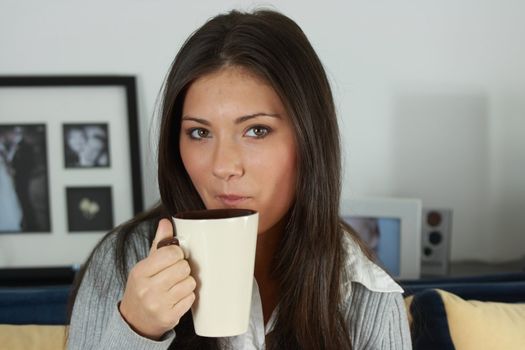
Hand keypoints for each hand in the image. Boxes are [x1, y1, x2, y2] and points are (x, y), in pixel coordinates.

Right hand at [119, 219, 195, 339]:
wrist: (134, 321)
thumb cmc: (143, 288)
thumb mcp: (145, 265)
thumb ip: (158, 243)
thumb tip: (166, 222)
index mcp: (140, 272)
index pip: (171, 253)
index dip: (177, 253)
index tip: (174, 257)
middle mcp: (147, 289)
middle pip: (183, 268)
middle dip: (183, 268)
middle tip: (175, 273)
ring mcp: (158, 305)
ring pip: (190, 283)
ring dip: (187, 283)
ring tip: (176, 286)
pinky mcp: (169, 317)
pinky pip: (191, 298)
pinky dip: (187, 297)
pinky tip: (177, 298)